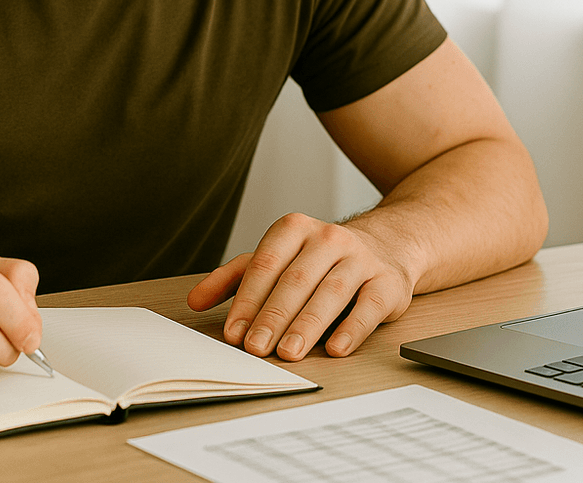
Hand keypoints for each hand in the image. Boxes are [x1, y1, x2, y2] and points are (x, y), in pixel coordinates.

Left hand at [187, 213, 414, 360]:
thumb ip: (233, 278)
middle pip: (294, 281)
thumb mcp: (275, 259)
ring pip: (329, 293)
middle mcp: (328, 239)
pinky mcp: (387, 283)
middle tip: (256, 347)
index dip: (247, 300)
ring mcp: (360, 259)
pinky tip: (336, 348)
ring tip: (289, 353)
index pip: (264, 265)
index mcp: (294, 229)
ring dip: (307, 326)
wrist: (386, 246)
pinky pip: (368, 307)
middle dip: (273, 317)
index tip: (234, 332)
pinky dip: (352, 329)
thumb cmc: (319, 259)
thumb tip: (195, 300)